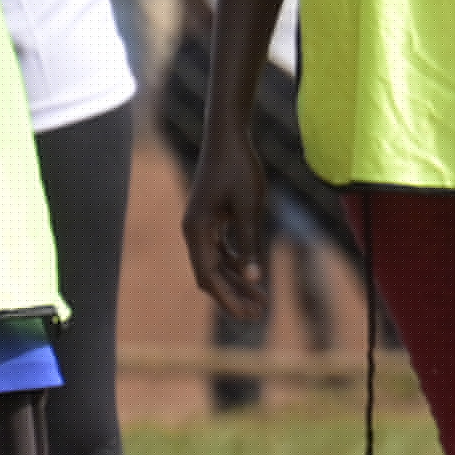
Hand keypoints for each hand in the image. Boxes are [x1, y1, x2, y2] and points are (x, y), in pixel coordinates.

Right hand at [180, 122, 272, 324]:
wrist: (228, 138)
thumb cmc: (238, 169)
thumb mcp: (248, 206)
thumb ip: (249, 242)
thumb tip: (254, 277)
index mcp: (196, 230)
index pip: (208, 276)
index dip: (228, 299)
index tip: (249, 316)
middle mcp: (193, 231)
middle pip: (210, 275)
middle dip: (232, 297)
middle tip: (258, 316)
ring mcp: (201, 226)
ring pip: (215, 265)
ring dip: (236, 283)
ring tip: (261, 301)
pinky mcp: (211, 219)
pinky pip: (220, 252)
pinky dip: (236, 266)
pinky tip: (254, 275)